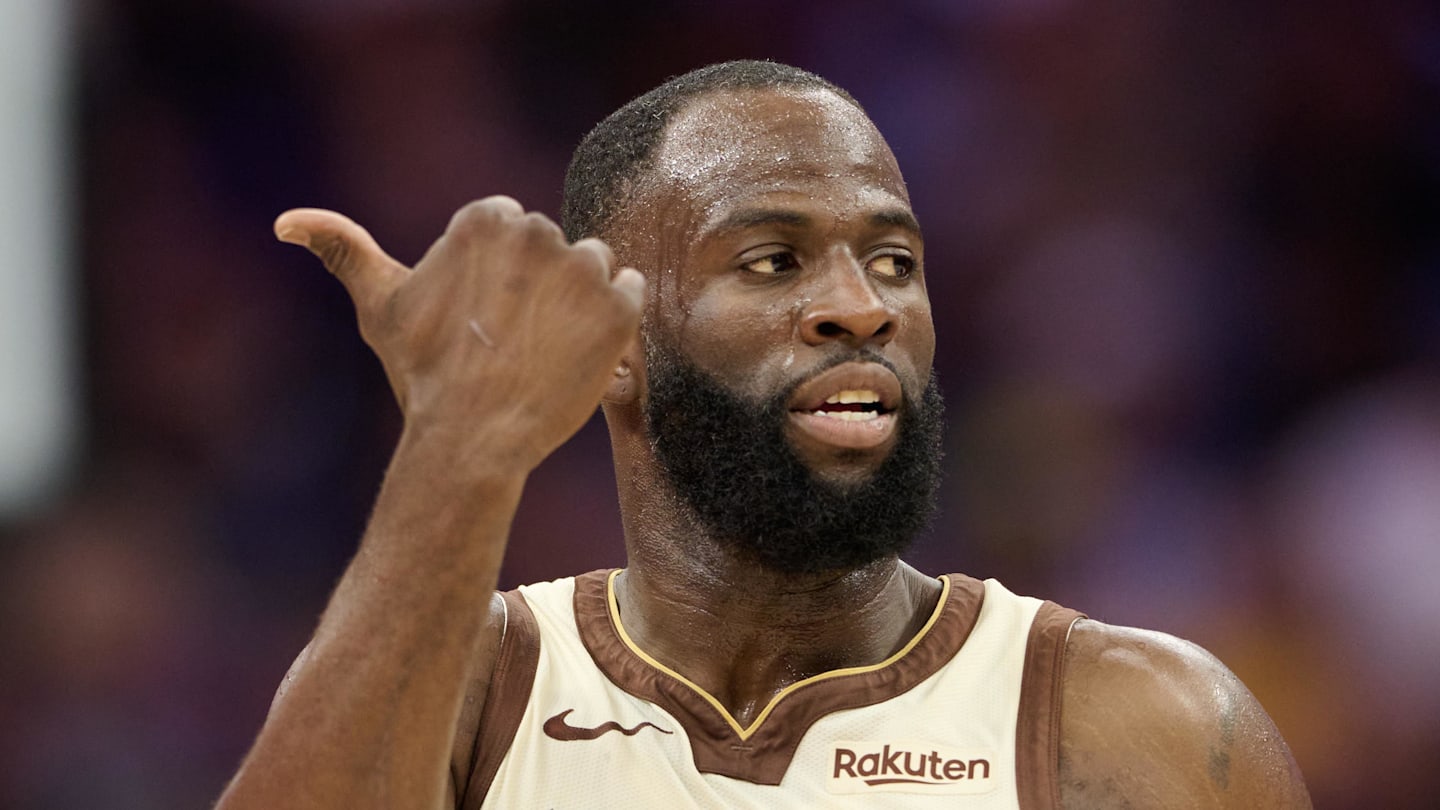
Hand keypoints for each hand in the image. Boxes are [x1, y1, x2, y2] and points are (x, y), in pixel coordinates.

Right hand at [275, 197, 644, 473]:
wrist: (472, 439)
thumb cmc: (422, 373)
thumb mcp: (381, 307)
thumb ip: (342, 250)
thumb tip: (285, 222)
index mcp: (488, 218)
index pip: (511, 228)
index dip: (499, 277)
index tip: (484, 316)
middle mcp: (540, 230)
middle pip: (554, 248)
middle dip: (539, 287)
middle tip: (511, 340)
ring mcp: (584, 270)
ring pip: (595, 268)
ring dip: (579, 302)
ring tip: (545, 348)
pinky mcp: (620, 309)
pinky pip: (631, 294)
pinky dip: (614, 322)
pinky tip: (580, 352)